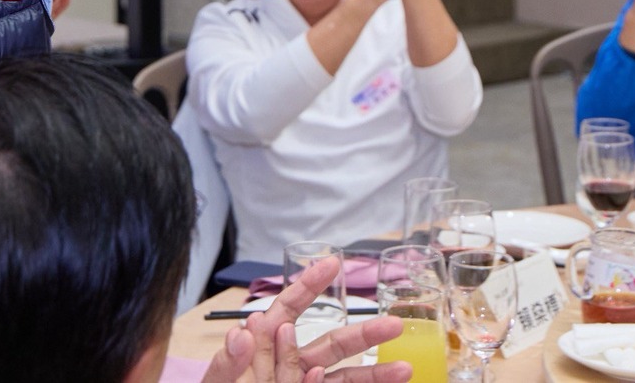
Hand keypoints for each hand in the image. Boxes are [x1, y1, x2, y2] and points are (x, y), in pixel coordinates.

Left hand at [200, 256, 411, 382]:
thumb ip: (228, 363)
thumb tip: (242, 331)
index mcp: (264, 347)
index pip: (289, 309)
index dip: (310, 285)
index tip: (332, 262)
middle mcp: (289, 366)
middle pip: (331, 343)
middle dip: (364, 333)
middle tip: (395, 323)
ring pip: (344, 377)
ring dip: (374, 374)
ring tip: (405, 369)